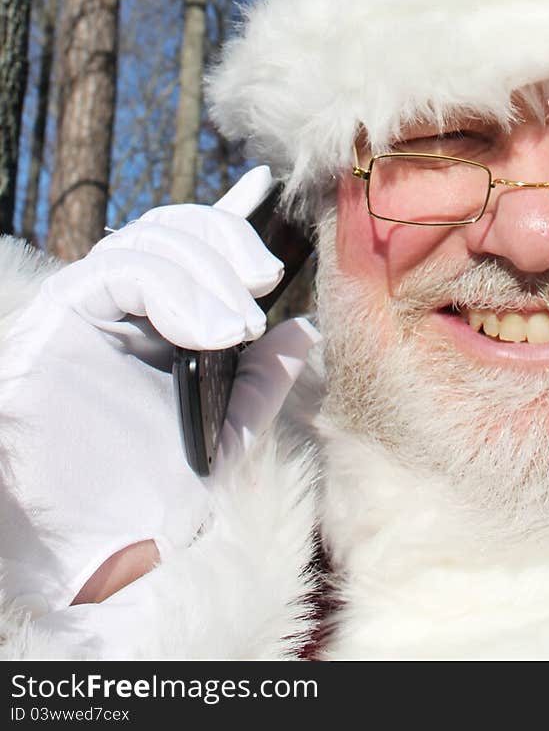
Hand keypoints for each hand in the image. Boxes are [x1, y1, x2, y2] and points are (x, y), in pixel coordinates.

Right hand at [0, 168, 317, 613]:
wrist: (112, 550)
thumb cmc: (161, 494)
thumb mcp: (228, 428)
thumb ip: (263, 378)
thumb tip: (304, 328)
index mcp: (155, 320)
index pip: (187, 246)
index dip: (225, 212)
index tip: (265, 186)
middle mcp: (116, 305)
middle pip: (173, 230)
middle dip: (229, 245)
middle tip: (267, 282)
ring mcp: (81, 308)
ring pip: (149, 242)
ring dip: (209, 275)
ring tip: (243, 328)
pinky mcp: (56, 320)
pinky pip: (116, 270)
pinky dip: (173, 288)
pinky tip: (212, 330)